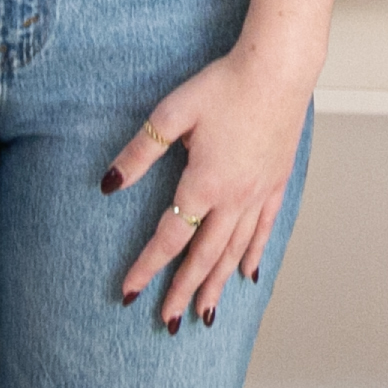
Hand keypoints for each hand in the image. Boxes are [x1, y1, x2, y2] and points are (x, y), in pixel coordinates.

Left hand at [104, 46, 314, 330]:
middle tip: (168, 321)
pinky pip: (265, 228)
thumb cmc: (225, 84)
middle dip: (184, 290)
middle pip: (204, 255)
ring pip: (235, 250)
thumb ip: (140, 153)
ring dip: (217, 284)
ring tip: (205, 314)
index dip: (146, 267)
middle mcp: (234, 198)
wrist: (279, 66)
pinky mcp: (277, 180)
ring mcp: (259, 191)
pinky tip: (248, 274)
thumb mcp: (172, 113)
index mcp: (204, 184)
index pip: (169, 237)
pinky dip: (254, 254)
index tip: (129, 293)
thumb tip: (108, 185)